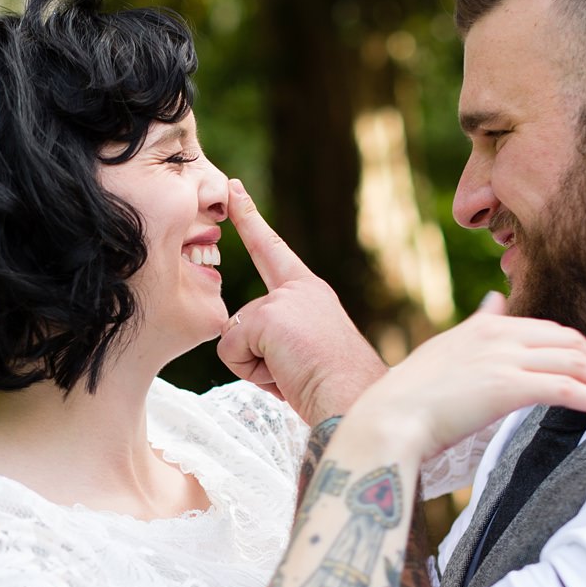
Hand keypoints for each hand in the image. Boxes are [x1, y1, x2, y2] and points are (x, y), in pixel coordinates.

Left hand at [218, 179, 386, 423]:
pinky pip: (230, 350)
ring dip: (256, 367)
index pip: (273, 250)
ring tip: (294, 373)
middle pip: (243, 322)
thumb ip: (276, 335)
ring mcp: (283, 299)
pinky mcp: (267, 317)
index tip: (232, 188)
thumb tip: (236, 338)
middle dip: (252, 354)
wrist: (355, 398)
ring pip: (235, 339)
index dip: (251, 219)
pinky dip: (250, 371)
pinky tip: (284, 373)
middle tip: (295, 369)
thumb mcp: (304, 351)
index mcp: (311, 293)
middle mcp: (299, 289)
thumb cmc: (334, 387)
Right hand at [351, 311, 585, 459]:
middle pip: (570, 342)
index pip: (550, 331)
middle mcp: (498, 333)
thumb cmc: (411, 397)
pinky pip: (567, 389)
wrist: (389, 418)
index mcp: (485, 325)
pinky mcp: (508, 386)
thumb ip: (475, 326)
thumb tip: (494, 300)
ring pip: (575, 363)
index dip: (582, 350)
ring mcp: (503, 358)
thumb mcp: (446, 349)